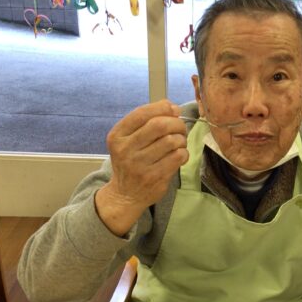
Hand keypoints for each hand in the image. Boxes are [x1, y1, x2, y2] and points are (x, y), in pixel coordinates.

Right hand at [95, 100, 188, 234]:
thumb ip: (144, 123)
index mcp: (117, 136)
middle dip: (176, 123)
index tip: (173, 109)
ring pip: (171, 141)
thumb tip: (172, 107)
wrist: (125, 195)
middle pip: (159, 125)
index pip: (142, 113)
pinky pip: (178, 157)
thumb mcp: (127, 141)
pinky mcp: (155, 178)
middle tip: (180, 128)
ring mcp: (140, 165)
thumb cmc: (130, 162)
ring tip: (179, 143)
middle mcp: (126, 150)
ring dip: (181, 139)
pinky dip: (184, 153)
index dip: (162, 107)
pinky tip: (179, 155)